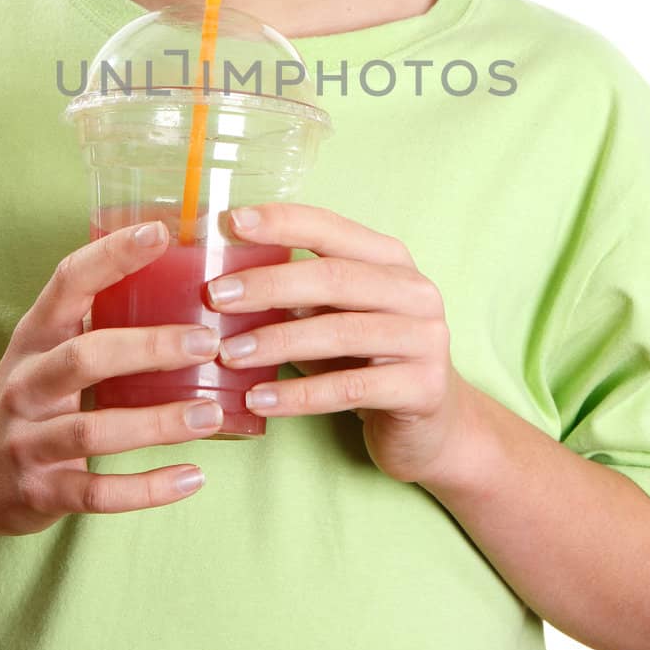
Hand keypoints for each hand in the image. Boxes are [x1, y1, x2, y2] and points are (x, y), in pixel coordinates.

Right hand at [0, 221, 226, 536]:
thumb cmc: (25, 400)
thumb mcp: (43, 351)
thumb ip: (93, 319)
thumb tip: (180, 276)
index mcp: (33, 338)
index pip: (67, 283)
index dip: (111, 255)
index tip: (160, 232)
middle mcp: (25, 385)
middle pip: (84, 357)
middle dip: (148, 348)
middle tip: (207, 342)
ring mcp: (28, 442)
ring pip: (93, 430)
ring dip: (157, 423)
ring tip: (211, 414)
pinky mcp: (41, 493)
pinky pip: (97, 493)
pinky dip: (147, 489)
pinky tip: (193, 477)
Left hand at [208, 203, 470, 486]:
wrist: (434, 427)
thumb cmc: (368, 363)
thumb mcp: (335, 318)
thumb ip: (297, 295)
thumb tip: (223, 278)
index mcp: (391, 261)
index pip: (333, 228)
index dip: (282, 221)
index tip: (231, 222)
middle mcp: (415, 291)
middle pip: (334, 277)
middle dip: (269, 284)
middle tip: (216, 297)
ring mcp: (426, 339)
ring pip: (341, 332)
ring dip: (277, 342)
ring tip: (228, 355)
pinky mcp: (424, 388)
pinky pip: (351, 389)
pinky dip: (299, 394)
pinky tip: (259, 400)